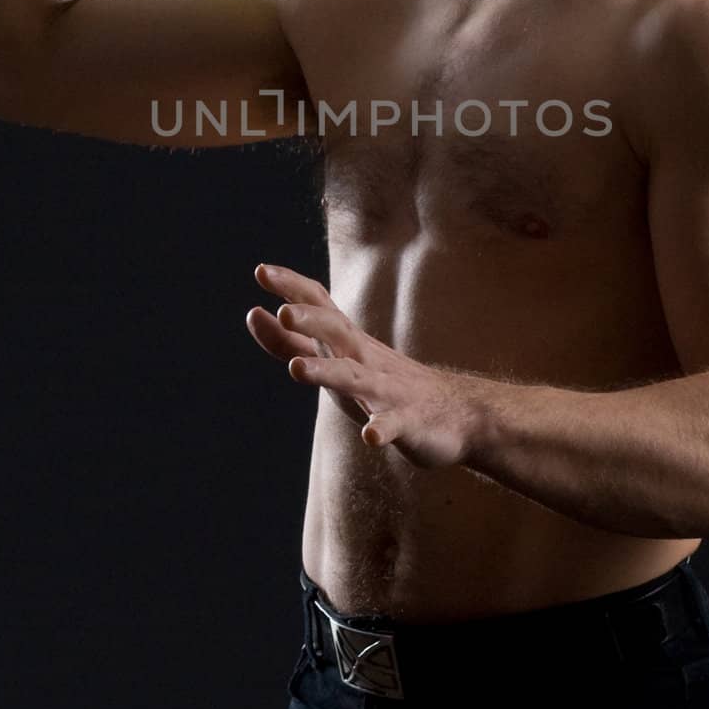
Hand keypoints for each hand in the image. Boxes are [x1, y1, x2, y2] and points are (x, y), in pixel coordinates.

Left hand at [246, 263, 486, 468]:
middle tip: (282, 312)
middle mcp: (365, 358)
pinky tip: (370, 437)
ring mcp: (387, 390)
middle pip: (336, 332)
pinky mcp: (407, 422)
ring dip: (326, 371)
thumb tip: (252, 313)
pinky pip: (393, 425)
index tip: (260, 271)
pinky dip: (382, 429)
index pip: (318, 304)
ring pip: (354, 378)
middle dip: (310, 321)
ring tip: (297, 369)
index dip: (291, 288)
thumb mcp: (332, 358)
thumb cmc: (381, 382)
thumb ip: (288, 341)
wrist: (457, 414)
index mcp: (347, 341)